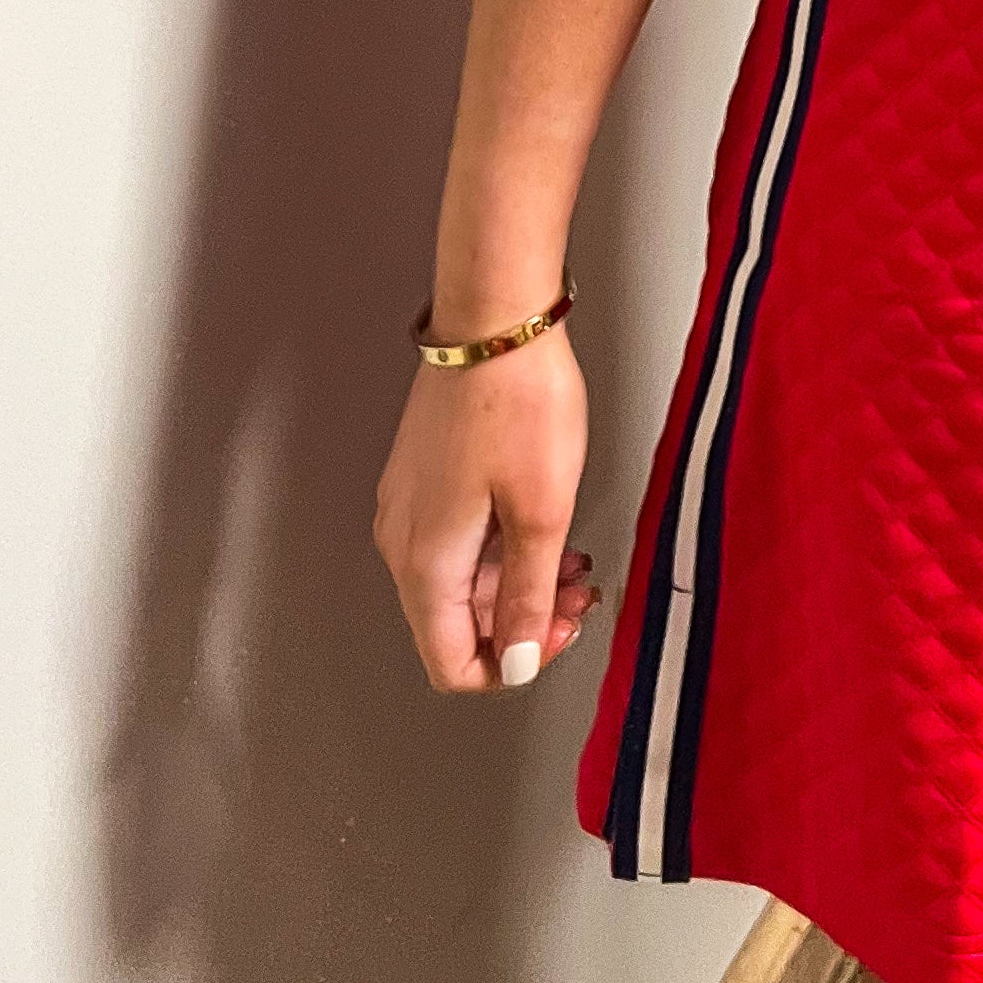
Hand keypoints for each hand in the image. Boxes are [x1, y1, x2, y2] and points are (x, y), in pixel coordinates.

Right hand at [373, 328, 599, 694]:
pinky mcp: (424, 476)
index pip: (450, 663)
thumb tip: (519, 659)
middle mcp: (403, 540)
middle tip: (578, 592)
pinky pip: (457, 538)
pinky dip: (500, 545)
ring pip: (458, 580)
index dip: (511, 664)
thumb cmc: (518, 400)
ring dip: (515, 582)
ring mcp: (409, 504)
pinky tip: (540, 522)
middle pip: (455, 623)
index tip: (558, 632)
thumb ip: (528, 595)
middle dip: (522, 620)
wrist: (495, 318)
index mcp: (425, 561)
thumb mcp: (541, 511)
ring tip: (571, 558)